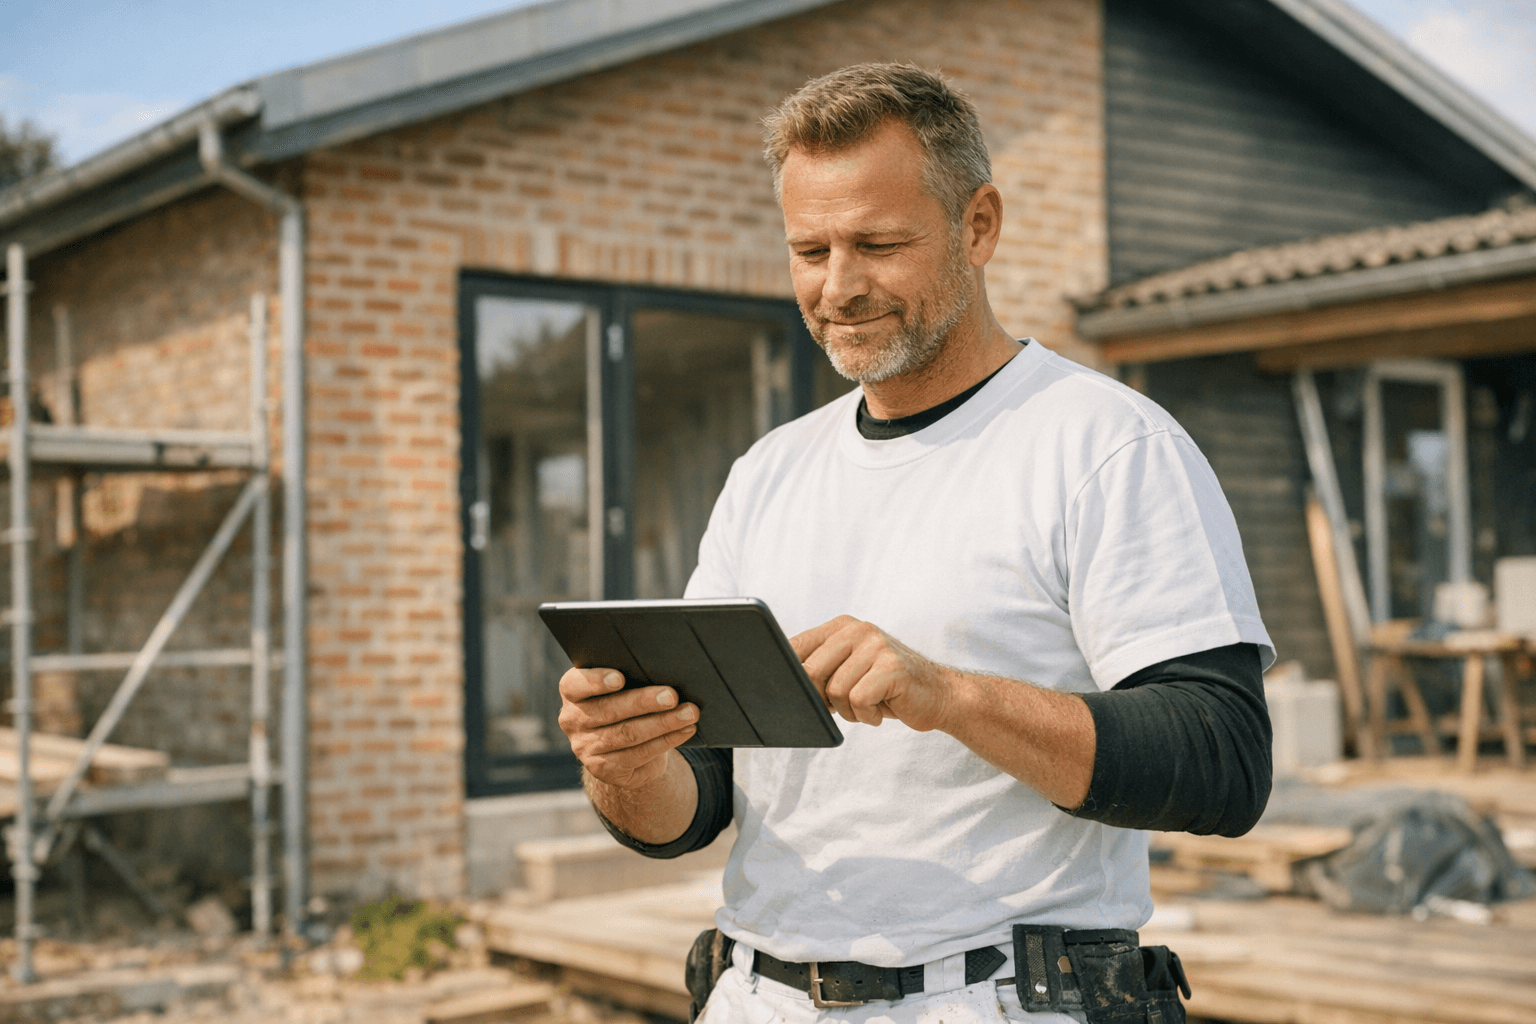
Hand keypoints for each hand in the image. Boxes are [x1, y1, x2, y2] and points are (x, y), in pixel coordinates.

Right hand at [556, 668, 698, 790]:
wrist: (622, 744)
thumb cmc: (626, 701)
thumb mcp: (622, 686)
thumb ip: (630, 676)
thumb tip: (666, 670)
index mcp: (572, 692)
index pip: (576, 685)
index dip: (597, 681)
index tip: (620, 678)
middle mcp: (573, 720)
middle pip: (609, 710)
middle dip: (644, 702)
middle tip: (672, 696)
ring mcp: (585, 747)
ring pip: (628, 734)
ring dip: (663, 723)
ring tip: (689, 713)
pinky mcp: (603, 769)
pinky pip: (638, 754)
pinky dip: (666, 740)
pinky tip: (685, 730)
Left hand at [791, 615, 953, 730]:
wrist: (937, 694)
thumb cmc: (886, 687)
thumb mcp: (849, 670)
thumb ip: (820, 669)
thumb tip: (783, 684)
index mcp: (842, 627)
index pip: (795, 647)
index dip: (790, 677)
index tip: (795, 694)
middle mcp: (858, 630)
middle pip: (811, 671)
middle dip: (823, 699)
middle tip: (846, 705)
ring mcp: (877, 646)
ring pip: (835, 691)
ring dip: (849, 711)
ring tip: (869, 705)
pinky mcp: (892, 668)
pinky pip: (858, 700)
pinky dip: (867, 715)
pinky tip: (881, 710)